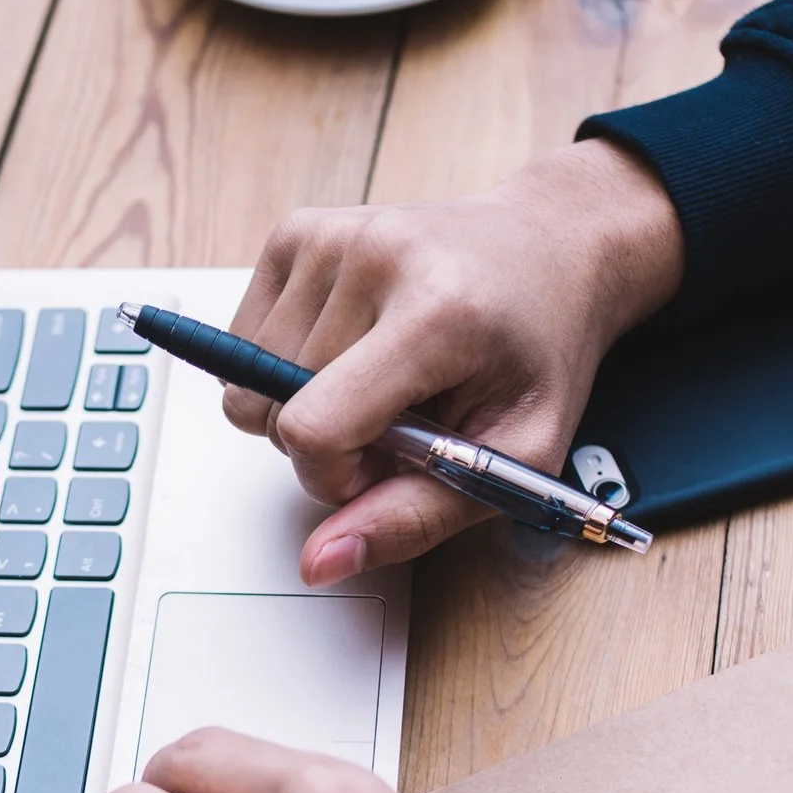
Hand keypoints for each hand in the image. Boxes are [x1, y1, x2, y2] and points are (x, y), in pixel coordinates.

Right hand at [225, 139, 683, 584]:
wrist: (549, 250)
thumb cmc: (537, 350)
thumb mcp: (514, 455)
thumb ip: (415, 519)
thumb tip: (320, 562)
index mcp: (438, 312)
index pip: (314, 427)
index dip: (334, 477)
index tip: (383, 466)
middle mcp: (374, 257)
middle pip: (277, 411)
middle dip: (330, 443)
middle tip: (399, 416)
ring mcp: (328, 235)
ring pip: (249, 381)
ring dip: (306, 403)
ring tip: (380, 378)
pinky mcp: (296, 230)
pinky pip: (244, 339)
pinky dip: (286, 363)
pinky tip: (352, 345)